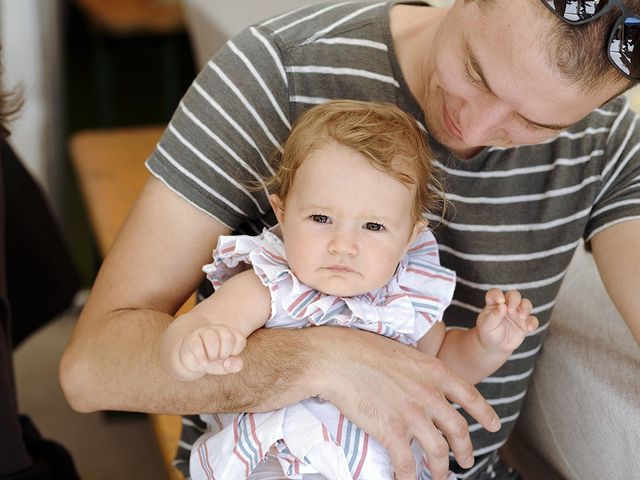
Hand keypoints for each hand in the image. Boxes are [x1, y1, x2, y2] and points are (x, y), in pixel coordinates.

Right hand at [178, 324, 246, 375]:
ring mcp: (204, 332)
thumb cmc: (213, 361)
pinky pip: (197, 345)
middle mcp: (218, 330)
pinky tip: (202, 363)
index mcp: (230, 334)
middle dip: (224, 353)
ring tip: (210, 361)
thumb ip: (234, 366)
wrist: (192, 360)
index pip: (239, 340)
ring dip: (213, 354)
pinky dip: (201, 358)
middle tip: (218, 359)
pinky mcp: (191, 339)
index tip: (228, 357)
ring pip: (212, 338)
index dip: (235, 353)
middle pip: (227, 336)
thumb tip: (232, 364)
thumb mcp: (225, 366)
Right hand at [313, 327, 499, 479]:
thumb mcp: (402, 352)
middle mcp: (430, 395)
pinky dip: (408, 477)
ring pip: (438, 453)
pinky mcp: (392, 431)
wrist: (338, 359)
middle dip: (465, 451)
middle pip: (458, 430)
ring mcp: (412, 415)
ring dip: (440, 471)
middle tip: (466, 461)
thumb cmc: (362, 349)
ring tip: (439, 478)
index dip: (484, 413)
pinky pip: (407, 464)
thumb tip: (420, 381)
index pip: (470, 396)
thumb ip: (418, 370)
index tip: (493, 425)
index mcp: (434, 371)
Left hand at [476, 289, 538, 353]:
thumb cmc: (488, 333)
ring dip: (526, 308)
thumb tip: (503, 306)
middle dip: (514, 300)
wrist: (495, 346)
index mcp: (494, 304)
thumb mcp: (487, 326)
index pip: (495, 293)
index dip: (497, 294)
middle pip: (514, 295)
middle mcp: (507, 306)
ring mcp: (517, 313)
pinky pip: (533, 319)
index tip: (500, 301)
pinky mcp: (525, 323)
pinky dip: (533, 323)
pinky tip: (529, 329)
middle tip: (511, 311)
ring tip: (522, 317)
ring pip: (526, 303)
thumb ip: (494, 316)